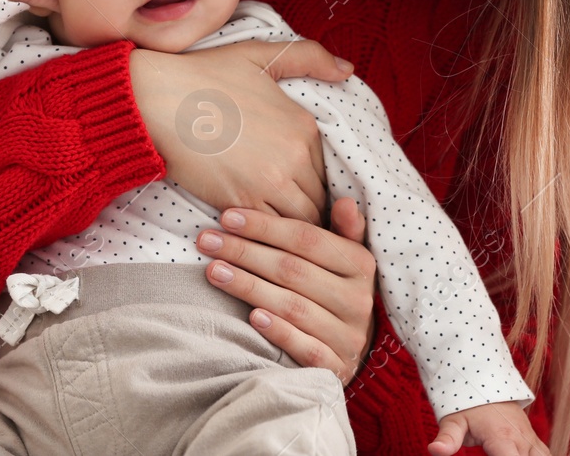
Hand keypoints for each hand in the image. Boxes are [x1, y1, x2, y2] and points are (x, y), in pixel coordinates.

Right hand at [129, 39, 352, 222]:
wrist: (158, 100)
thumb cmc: (205, 76)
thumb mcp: (260, 56)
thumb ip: (309, 58)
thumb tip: (347, 69)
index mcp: (304, 126)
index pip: (326, 170)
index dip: (313, 181)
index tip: (298, 187)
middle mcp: (295, 156)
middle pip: (318, 199)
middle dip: (308, 208)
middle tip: (292, 216)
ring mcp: (270, 182)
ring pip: (300, 221)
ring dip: (291, 227)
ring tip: (279, 232)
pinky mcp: (242, 202)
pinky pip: (270, 231)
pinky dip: (267, 234)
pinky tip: (257, 233)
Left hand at [196, 197, 377, 384]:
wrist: (354, 352)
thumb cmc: (338, 292)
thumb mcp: (347, 258)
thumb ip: (345, 228)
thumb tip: (346, 201)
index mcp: (361, 265)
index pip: (308, 239)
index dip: (266, 227)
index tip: (227, 217)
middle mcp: (358, 300)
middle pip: (294, 271)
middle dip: (246, 253)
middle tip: (207, 241)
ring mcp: (348, 335)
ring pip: (293, 307)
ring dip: (249, 287)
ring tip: (213, 272)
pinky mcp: (335, 367)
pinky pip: (304, 348)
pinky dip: (278, 331)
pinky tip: (251, 317)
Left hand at [430, 401, 548, 455]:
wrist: (484, 378)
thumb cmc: (466, 403)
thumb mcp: (453, 420)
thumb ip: (448, 438)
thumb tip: (434, 450)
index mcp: (502, 438)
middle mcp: (520, 440)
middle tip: (494, 453)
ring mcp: (529, 438)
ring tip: (511, 455)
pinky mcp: (532, 437)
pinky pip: (543, 454)